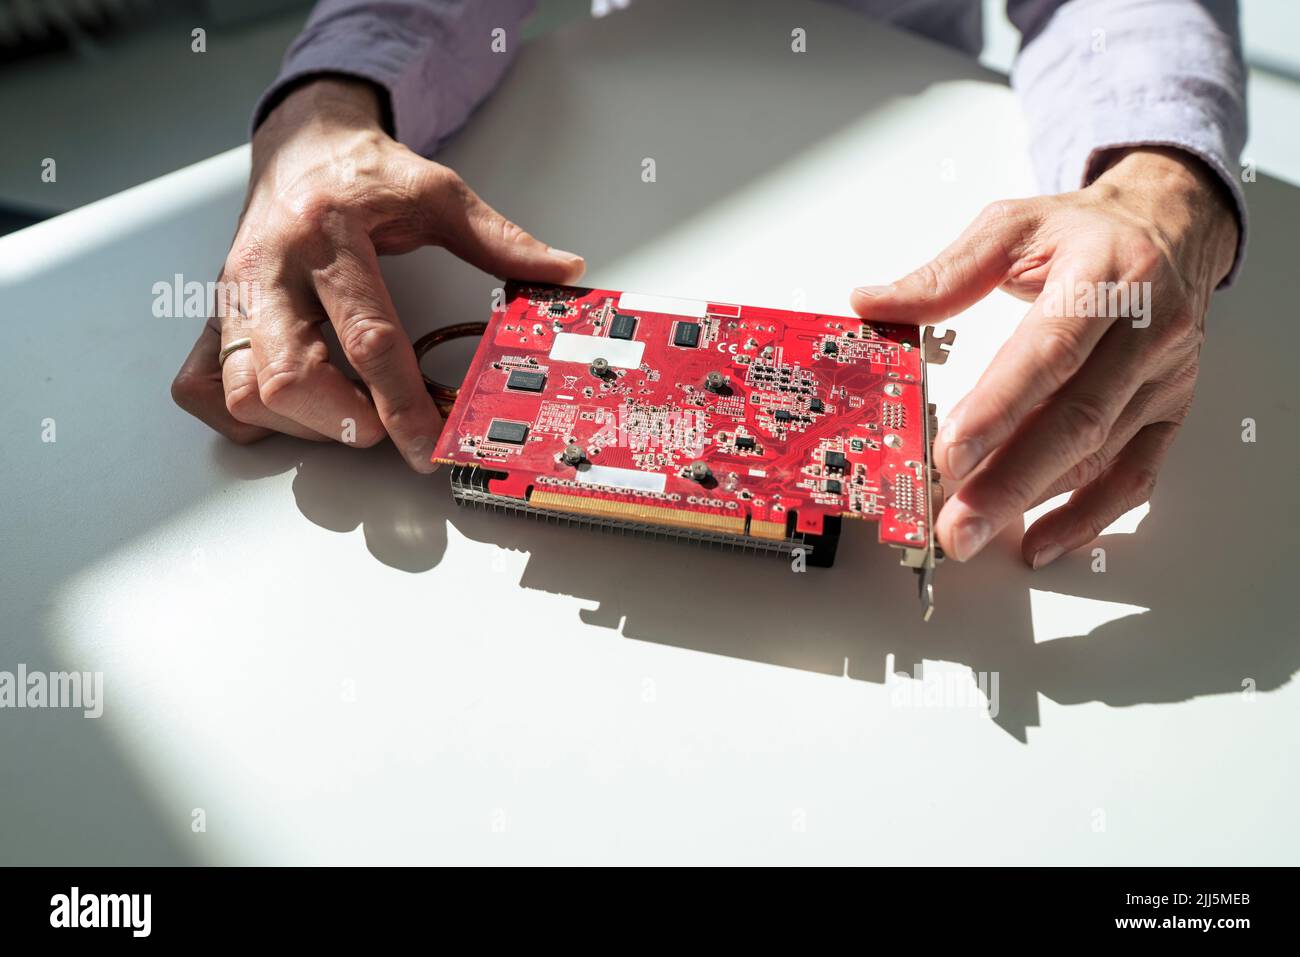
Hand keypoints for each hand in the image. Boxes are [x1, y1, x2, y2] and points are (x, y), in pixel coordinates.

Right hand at [171, 76, 585, 471]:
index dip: (402, 404)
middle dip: (343, 422)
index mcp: (329, 234)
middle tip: (382, 431)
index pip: (369, 338)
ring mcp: (234, 295)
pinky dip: (240, 416)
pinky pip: (201, 385)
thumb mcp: (436, 192)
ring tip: (347, 419)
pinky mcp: (214, 313)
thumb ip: (499, 240)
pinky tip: (288, 413)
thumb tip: (561, 272)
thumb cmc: (363, 173)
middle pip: (289, 377)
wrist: (301, 141)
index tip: (428, 443)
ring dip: (298, 425)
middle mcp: (269, 267)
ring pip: (242, 390)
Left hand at [851, 147, 1238, 566]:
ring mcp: (1162, 377)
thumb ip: (944, 275)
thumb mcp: (1012, 228)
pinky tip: (1040, 542)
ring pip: (1099, 454)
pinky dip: (1086, 517)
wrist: (1170, 226)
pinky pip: (1133, 476)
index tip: (950, 453)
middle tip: (955, 524)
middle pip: (1076, 418)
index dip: (1000, 408)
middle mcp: (1147, 329)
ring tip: (972, 531)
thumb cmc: (1086, 232)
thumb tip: (874, 304)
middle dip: (1009, 481)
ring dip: (1033, 502)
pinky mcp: (1168, 411)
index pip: (1050, 351)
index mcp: (1105, 276)